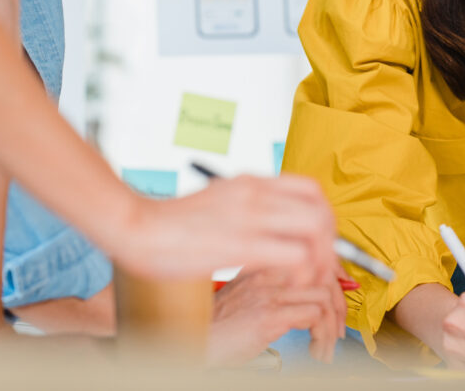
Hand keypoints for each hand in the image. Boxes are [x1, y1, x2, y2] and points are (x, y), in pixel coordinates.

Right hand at [115, 175, 337, 283]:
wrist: (133, 226)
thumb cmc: (169, 223)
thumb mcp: (218, 201)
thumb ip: (246, 206)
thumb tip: (269, 220)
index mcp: (251, 182)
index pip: (311, 189)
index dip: (324, 217)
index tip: (320, 241)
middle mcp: (257, 192)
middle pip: (321, 209)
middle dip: (331, 241)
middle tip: (321, 264)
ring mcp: (251, 216)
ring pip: (316, 229)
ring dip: (322, 257)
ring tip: (309, 277)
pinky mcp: (242, 243)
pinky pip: (296, 255)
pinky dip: (303, 271)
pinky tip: (292, 283)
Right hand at [208, 267, 346, 365]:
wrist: (197, 341)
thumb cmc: (220, 326)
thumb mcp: (251, 300)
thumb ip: (278, 293)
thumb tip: (314, 304)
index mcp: (266, 266)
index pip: (314, 259)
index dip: (336, 276)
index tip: (342, 297)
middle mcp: (269, 275)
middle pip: (325, 276)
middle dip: (339, 305)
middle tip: (338, 330)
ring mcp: (269, 293)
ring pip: (324, 297)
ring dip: (332, 326)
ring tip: (326, 346)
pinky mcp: (269, 316)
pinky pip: (315, 317)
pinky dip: (323, 336)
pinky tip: (315, 350)